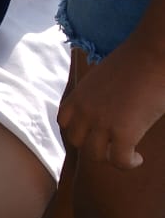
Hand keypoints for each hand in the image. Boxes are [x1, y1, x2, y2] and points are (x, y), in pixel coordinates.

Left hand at [60, 37, 164, 168]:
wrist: (153, 54)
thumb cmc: (136, 59)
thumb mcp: (103, 76)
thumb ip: (97, 93)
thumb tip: (108, 106)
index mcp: (78, 95)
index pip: (65, 121)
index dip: (78, 130)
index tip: (92, 133)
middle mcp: (85, 111)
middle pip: (77, 142)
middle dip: (93, 145)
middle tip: (111, 145)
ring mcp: (102, 123)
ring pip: (95, 155)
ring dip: (110, 158)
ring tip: (125, 154)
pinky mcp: (124, 132)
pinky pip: (119, 160)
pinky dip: (128, 163)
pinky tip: (138, 159)